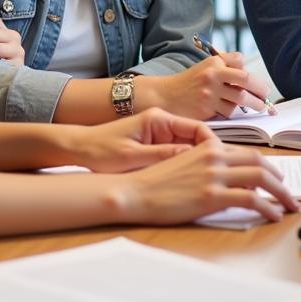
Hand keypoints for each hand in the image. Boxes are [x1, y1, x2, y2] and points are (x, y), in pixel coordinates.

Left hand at [69, 108, 212, 172]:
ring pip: (187, 148)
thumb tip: (194, 158)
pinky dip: (184, 166)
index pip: (197, 127)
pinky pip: (176, 154)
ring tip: (208, 181)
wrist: (80, 148)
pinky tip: (189, 182)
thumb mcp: (133, 156)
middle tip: (221, 175)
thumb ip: (163, 156)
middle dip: (208, 155)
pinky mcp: (153, 146)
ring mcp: (158, 134)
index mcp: (158, 119)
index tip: (221, 162)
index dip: (212, 144)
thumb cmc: (102, 150)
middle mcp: (161, 123)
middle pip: (196, 138)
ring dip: (197, 163)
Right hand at [120, 133, 300, 225]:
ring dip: (281, 193)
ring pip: (261, 177)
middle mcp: (214, 157)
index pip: (246, 152)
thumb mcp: (183, 163)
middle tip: (288, 191)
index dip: (265, 165)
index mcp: (207, 147)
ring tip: (289, 204)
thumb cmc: (155, 181)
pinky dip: (268, 208)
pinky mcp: (212, 196)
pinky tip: (274, 215)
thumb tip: (230, 178)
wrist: (136, 191)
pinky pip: (251, 199)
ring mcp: (214, 175)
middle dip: (279, 177)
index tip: (274, 177)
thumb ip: (207, 164)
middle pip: (259, 161)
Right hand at [138, 53, 272, 118]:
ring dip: (253, 104)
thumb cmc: (189, 84)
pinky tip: (232, 112)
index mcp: (213, 62)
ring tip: (259, 107)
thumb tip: (249, 74)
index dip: (250, 72)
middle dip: (261, 89)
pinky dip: (234, 113)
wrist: (165, 96)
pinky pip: (229, 112)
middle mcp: (212, 74)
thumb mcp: (204, 68)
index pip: (239, 61)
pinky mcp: (207, 109)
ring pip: (240, 99)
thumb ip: (225, 66)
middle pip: (246, 79)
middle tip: (266, 97)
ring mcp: (210, 92)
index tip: (260, 84)